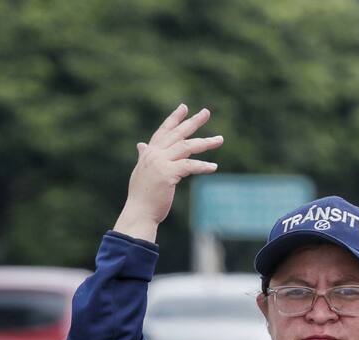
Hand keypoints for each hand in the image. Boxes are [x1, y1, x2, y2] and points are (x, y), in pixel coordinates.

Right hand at [114, 103, 223, 241]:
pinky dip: (202, 166)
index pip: (163, 131)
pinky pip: (189, 166)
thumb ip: (144, 156)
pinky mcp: (168, 174)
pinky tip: (214, 167)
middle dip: (193, 122)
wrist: (139, 212)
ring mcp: (160, 162)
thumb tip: (141, 145)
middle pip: (177, 134)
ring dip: (205, 142)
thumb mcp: (142, 171)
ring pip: (186, 147)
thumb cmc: (142, 196)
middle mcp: (154, 154)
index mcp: (149, 153)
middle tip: (206, 112)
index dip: (174, 119)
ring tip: (220, 139)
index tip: (184, 107)